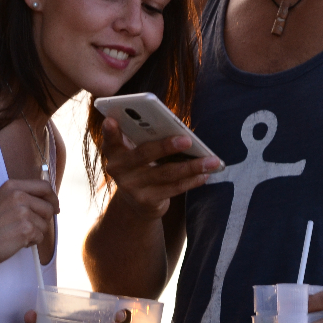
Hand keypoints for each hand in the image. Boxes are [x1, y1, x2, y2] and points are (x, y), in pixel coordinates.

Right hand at [0, 179, 58, 271]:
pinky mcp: (26, 229)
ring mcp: (23, 212)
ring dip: (35, 232)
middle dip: (43, 220)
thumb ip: (23, 196)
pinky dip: (31, 242)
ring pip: (45, 224)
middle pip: (48, 207)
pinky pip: (40, 237)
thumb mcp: (2, 201)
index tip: (55, 207)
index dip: (53, 198)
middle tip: (30, 228)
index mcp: (12, 186)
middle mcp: (19, 196)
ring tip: (17, 235)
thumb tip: (49, 202)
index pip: (44, 186)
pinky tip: (16, 242)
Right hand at [101, 116, 218, 220]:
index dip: (110, 131)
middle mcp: (119, 169)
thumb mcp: (136, 151)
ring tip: (212, 160)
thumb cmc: (141, 165)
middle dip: (166, 146)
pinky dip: (192, 180)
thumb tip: (173, 125)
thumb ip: (144, 137)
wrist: (136, 202)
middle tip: (187, 139)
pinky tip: (205, 174)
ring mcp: (132, 187)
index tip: (111, 120)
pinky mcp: (146, 201)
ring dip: (192, 166)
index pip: (110, 139)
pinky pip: (174, 188)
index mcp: (114, 151)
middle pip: (144, 155)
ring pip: (166, 173)